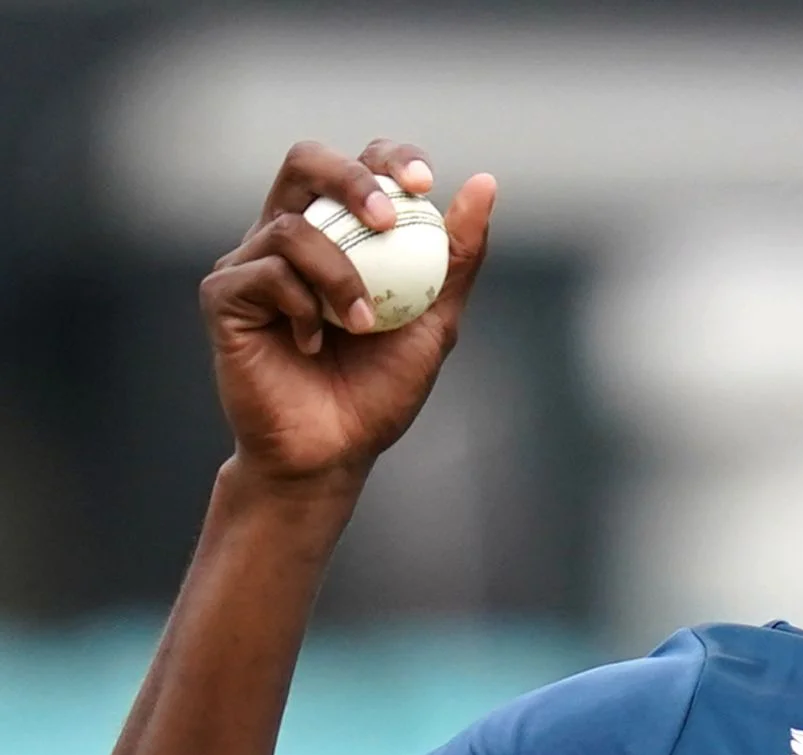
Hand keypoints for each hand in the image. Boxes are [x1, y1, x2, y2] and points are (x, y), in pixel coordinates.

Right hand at [200, 139, 495, 488]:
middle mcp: (290, 236)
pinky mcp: (224, 297)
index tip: (426, 184)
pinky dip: (303, 306)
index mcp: (341, 233)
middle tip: (388, 219)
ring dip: (340, 274)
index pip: (360, 164)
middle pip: (306, 160)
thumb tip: (484, 184)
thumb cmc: (379, 388)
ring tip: (363, 325)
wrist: (333, 453)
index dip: (390, 159)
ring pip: (291, 227)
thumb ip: (455, 257)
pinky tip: (315, 344)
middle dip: (351, 179)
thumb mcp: (434, 319)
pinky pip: (264, 273)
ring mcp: (251, 263)